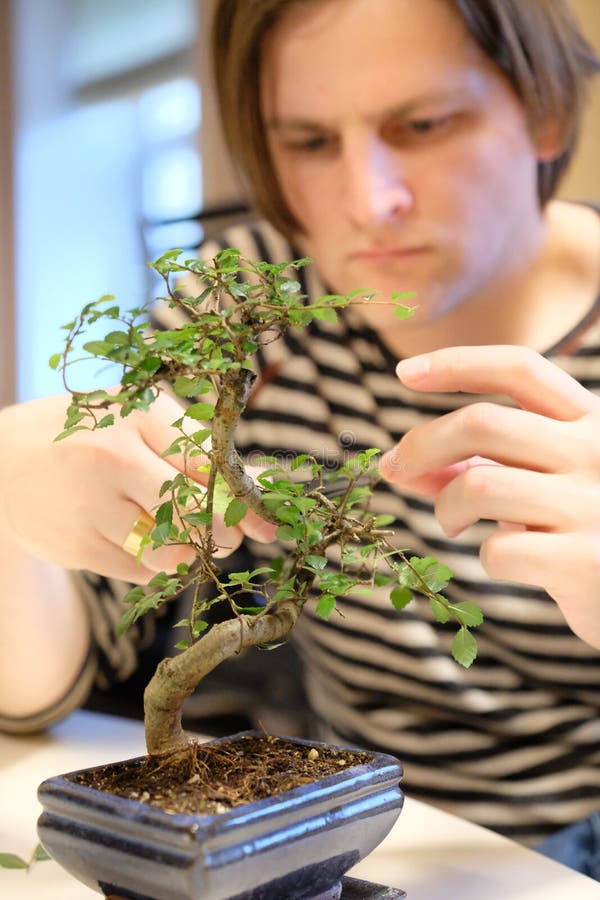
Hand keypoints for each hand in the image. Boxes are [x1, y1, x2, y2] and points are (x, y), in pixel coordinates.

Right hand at [0, 392, 275, 584]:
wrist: (0, 461)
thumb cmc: (87, 433)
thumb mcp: (137, 418)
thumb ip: (196, 446)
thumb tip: (265, 482)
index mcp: (137, 416)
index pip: (210, 466)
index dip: (247, 500)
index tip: (269, 522)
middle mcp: (114, 459)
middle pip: (197, 513)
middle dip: (225, 533)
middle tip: (230, 535)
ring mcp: (92, 506)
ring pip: (172, 553)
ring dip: (193, 555)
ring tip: (190, 542)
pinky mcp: (78, 548)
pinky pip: (141, 573)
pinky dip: (155, 566)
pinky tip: (142, 544)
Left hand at [379, 345, 599, 647]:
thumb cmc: (583, 532)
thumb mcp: (541, 484)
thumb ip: (478, 467)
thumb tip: (399, 465)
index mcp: (592, 420)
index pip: (521, 370)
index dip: (457, 363)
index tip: (403, 372)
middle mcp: (597, 452)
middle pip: (483, 422)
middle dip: (422, 445)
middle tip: (396, 468)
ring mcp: (594, 506)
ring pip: (479, 486)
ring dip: (445, 507)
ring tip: (451, 523)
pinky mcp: (586, 562)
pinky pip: (500, 550)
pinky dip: (484, 557)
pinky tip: (501, 561)